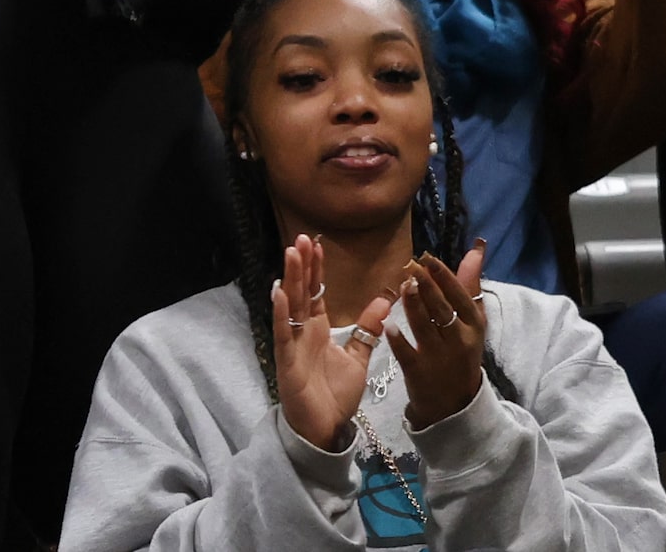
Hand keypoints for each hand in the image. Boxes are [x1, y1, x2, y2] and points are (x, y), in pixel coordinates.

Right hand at [273, 232, 394, 453]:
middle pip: (302, 291)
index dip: (315, 269)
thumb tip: (385, 300)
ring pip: (290, 305)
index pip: (316, 292)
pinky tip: (280, 292)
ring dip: (290, 279)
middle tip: (301, 238)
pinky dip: (281, 312)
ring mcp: (292, 343)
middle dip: (301, 265)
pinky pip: (283, 332)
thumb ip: (368, 329)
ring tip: (291, 253)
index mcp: (317, 328)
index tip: (316, 244)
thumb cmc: (335, 393)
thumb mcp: (358, 357)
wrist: (325, 427)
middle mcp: (302, 330)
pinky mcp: (287, 359)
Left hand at [395, 246, 488, 428]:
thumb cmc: (461, 350)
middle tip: (412, 267)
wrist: (455, 401)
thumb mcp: (472, 321)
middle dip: (428, 288)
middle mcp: (459, 341)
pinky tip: (390, 326)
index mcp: (474, 326)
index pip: (461, 299)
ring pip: (425, 328)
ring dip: (414, 306)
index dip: (445, 278)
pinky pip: (407, 354)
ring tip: (403, 285)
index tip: (428, 258)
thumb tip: (476, 249)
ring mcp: (439, 358)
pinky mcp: (419, 373)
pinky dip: (399, 340)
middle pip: (443, 311)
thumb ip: (469, 285)